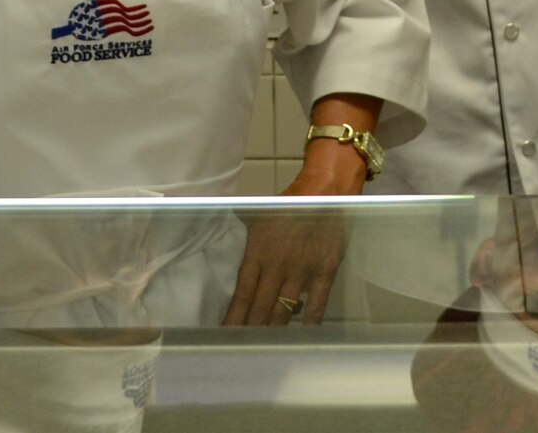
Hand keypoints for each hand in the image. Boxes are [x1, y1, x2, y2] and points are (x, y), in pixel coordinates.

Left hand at [221, 149, 361, 327]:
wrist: (327, 190)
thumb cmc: (290, 202)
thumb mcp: (257, 214)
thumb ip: (237, 229)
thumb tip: (210, 224)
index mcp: (258, 253)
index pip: (241, 295)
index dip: (232, 318)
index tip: (224, 334)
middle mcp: (278, 267)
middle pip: (260, 308)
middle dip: (250, 329)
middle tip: (242, 346)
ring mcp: (303, 271)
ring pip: (285, 310)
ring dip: (274, 328)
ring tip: (265, 343)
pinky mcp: (326, 271)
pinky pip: (317, 303)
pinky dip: (310, 320)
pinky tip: (303, 333)